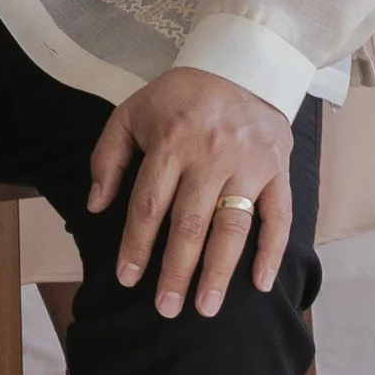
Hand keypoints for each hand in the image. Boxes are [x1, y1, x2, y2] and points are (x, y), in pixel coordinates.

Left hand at [88, 69, 294, 315]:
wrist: (240, 65)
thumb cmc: (179, 96)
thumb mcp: (131, 113)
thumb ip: (108, 158)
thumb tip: (96, 206)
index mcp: (171, 142)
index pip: (149, 204)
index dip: (137, 245)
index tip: (127, 277)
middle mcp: (211, 155)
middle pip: (190, 223)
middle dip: (176, 271)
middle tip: (165, 309)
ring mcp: (248, 164)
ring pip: (232, 226)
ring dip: (219, 271)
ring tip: (206, 307)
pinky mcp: (277, 169)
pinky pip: (279, 216)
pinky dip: (272, 251)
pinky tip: (261, 283)